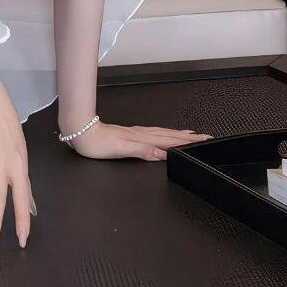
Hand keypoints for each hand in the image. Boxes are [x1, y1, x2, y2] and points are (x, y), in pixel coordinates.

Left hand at [63, 120, 211, 160]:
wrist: (80, 132)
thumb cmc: (97, 143)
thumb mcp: (121, 149)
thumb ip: (143, 150)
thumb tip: (163, 154)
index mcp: (142, 138)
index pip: (170, 140)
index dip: (187, 141)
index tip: (204, 140)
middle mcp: (141, 134)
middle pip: (169, 135)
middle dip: (188, 137)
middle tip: (205, 137)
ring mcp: (136, 133)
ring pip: (163, 133)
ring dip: (178, 135)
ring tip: (191, 135)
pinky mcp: (130, 134)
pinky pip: (154, 133)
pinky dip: (164, 134)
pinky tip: (164, 136)